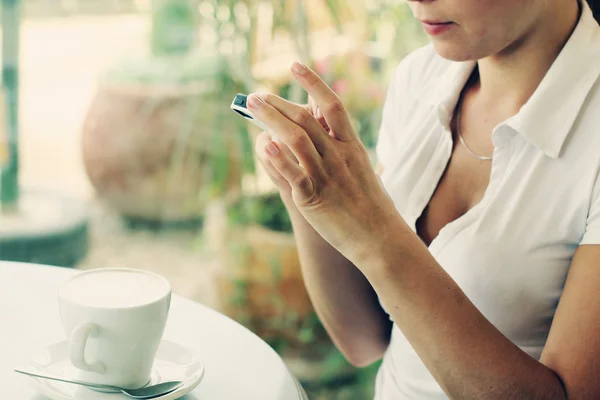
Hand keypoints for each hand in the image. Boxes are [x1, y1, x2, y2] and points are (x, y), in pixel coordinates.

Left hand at [247, 62, 401, 263]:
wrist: (380, 237)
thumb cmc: (369, 204)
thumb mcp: (360, 167)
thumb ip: (340, 147)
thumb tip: (320, 130)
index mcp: (352, 146)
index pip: (331, 105)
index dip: (312, 82)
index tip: (294, 66)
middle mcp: (339, 156)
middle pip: (305, 119)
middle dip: (278, 103)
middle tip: (256, 96)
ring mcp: (327, 176)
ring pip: (296, 139)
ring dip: (271, 119)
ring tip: (253, 107)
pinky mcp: (314, 198)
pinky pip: (293, 174)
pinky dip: (277, 158)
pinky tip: (264, 145)